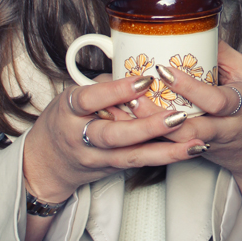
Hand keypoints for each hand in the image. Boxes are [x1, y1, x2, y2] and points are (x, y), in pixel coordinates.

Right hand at [22, 75, 207, 206]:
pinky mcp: (111, 170)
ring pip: (132, 156)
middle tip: (177, 116)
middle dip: (147, 127)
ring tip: (195, 141)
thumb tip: (140, 70)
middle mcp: (81, 138)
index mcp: (69, 111)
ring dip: (166, 150)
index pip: (91, 99)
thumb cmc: (64, 120)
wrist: (46, 164)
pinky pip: (139, 163)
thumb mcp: (73, 96)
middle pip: (114, 135)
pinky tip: (189, 150)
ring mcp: (97, 158)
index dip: (117, 90)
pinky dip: (165, 157)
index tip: (145, 80)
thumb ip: (104, 86)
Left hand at [129, 41, 241, 240]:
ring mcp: (210, 146)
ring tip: (126, 109)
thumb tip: (200, 30)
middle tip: (133, 96)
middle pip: (189, 129)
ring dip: (150, 128)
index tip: (164, 70)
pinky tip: (130, 124)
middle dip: (158, 116)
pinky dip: (151, 137)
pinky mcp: (197, 155)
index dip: (188, 87)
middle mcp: (226, 130)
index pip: (215, 100)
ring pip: (176, 144)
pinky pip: (172, 148)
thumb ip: (226, 55)